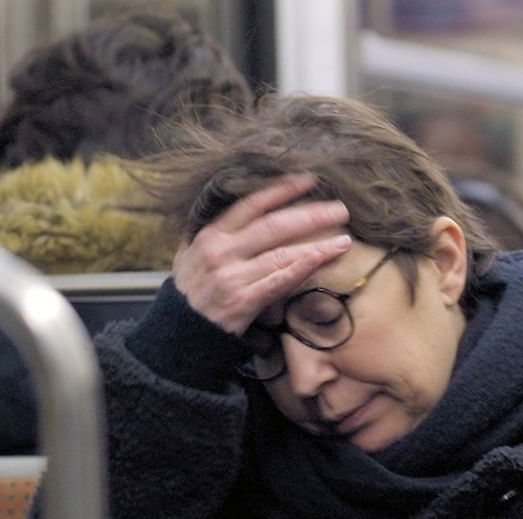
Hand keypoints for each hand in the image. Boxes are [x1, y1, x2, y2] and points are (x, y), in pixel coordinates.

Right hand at [171, 173, 354, 334]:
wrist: (178, 334)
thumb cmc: (188, 294)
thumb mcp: (188, 255)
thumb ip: (209, 232)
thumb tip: (230, 209)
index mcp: (212, 235)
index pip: (252, 204)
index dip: (282, 190)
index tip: (309, 181)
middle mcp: (222, 251)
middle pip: (274, 225)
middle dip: (311, 215)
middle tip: (340, 209)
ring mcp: (232, 276)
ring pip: (281, 253)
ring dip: (316, 244)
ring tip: (344, 239)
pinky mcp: (243, 301)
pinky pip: (279, 281)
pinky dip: (303, 267)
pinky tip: (323, 257)